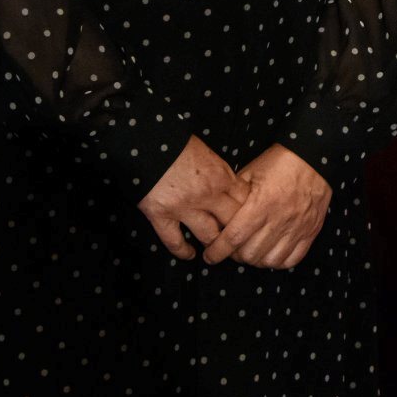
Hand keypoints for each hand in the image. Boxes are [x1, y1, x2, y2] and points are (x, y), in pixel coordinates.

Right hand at [138, 134, 249, 259]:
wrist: (146, 141)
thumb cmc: (177, 142)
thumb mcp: (208, 152)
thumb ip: (220, 172)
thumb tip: (230, 186)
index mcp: (221, 176)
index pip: (245, 201)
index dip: (250, 212)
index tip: (250, 219)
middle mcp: (207, 195)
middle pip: (232, 221)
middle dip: (237, 232)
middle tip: (238, 241)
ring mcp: (184, 208)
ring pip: (209, 235)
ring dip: (214, 244)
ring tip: (216, 249)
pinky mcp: (161, 216)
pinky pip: (175, 241)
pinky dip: (183, 251)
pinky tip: (189, 255)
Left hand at [200, 144, 332, 268]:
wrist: (314, 156)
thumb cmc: (280, 162)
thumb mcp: (250, 172)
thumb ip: (234, 196)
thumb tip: (218, 215)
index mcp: (261, 203)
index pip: (234, 237)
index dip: (218, 251)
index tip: (210, 255)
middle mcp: (280, 219)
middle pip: (250, 253)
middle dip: (235, 255)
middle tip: (231, 249)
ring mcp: (297, 228)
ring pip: (270, 261)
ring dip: (256, 260)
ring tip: (250, 251)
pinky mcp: (311, 231)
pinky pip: (292, 259)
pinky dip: (278, 261)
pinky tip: (270, 252)